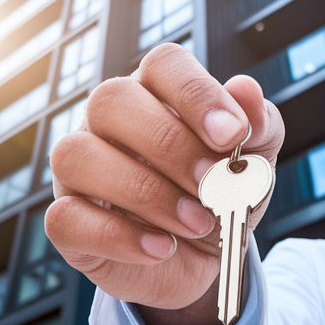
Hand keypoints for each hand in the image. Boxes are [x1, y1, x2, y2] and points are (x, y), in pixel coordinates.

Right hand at [46, 43, 283, 324]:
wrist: (203, 260)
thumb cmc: (220, 195)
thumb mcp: (254, 162)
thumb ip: (259, 125)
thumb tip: (245, 90)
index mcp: (155, 92)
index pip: (163, 64)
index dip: (196, 93)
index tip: (233, 135)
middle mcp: (107, 121)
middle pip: (111, 99)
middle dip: (170, 145)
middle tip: (213, 184)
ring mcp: (78, 169)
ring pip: (77, 155)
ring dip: (144, 192)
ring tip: (195, 222)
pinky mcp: (67, 220)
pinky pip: (66, 217)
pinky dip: (118, 237)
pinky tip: (161, 248)